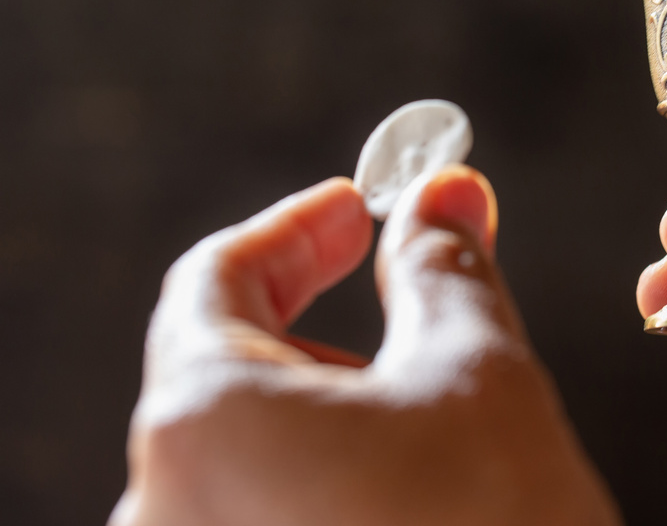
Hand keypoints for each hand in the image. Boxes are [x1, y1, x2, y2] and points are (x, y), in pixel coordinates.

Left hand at [112, 166, 619, 525]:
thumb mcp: (478, 373)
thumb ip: (444, 268)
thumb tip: (443, 196)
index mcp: (204, 424)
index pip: (215, 278)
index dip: (298, 229)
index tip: (358, 207)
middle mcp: (164, 509)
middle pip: (226, 364)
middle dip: (322, 315)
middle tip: (409, 289)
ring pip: (247, 448)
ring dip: (329, 398)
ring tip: (426, 406)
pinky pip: (258, 511)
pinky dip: (322, 472)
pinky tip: (404, 484)